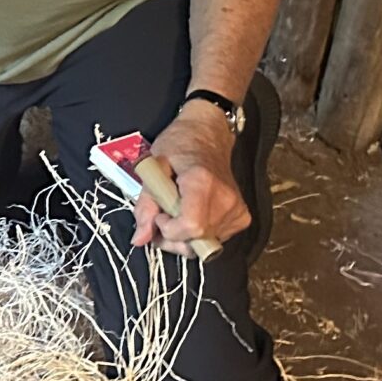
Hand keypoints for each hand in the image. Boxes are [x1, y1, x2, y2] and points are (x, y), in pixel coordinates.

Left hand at [132, 105, 251, 256]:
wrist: (208, 134)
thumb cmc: (179, 145)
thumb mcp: (152, 169)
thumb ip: (145, 206)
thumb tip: (140, 239)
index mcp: (202, 182)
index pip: (191, 227)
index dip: (169, 230)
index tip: (159, 214)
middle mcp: (225, 200)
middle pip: (196, 243)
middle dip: (172, 238)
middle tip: (161, 217)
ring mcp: (237, 210)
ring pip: (204, 246)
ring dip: (183, 238)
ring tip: (176, 213)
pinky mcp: (242, 218)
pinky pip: (215, 240)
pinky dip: (199, 235)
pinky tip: (192, 214)